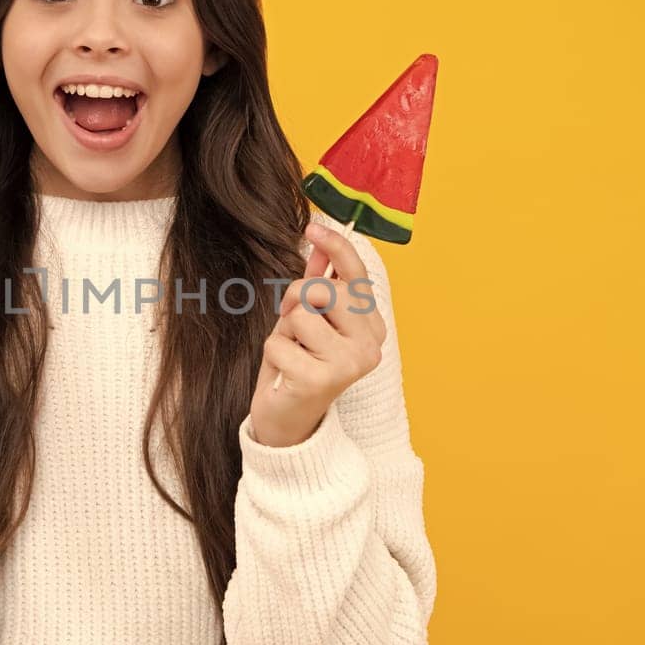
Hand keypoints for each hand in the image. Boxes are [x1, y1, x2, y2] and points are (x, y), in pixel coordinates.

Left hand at [249, 222, 387, 446]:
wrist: (288, 418)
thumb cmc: (299, 364)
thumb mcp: (308, 318)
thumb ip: (317, 283)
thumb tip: (319, 245)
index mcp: (372, 325)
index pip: (357, 276)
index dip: (336, 247)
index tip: (313, 227)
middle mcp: (370, 344)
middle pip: (324, 290)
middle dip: (297, 297)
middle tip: (291, 320)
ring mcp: (350, 364)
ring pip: (301, 315)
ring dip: (284, 331)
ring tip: (292, 350)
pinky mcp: (322, 381)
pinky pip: (280, 343)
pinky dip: (273, 354)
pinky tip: (285, 372)